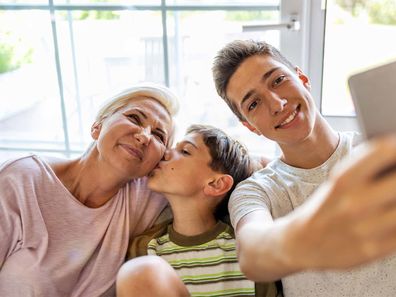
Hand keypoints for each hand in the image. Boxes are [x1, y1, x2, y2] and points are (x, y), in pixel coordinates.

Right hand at [284, 134, 395, 270]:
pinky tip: (395, 214)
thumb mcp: (338, 182)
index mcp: (343, 179)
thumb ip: (368, 169)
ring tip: (395, 198)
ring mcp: (365, 228)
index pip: (385, 151)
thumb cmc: (326, 207)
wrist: (302, 242)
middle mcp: (354, 202)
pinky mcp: (373, 250)